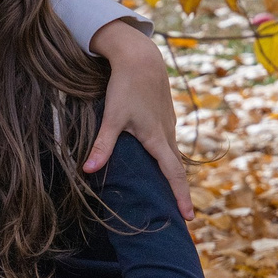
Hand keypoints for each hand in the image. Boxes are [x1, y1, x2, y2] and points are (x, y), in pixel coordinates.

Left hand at [87, 22, 191, 216]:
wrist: (141, 59)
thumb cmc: (126, 87)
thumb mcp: (112, 117)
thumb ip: (102, 144)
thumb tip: (88, 170)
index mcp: (158, 139)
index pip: (174, 175)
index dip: (181, 197)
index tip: (189, 218)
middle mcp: (168, 134)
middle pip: (177, 169)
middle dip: (179, 192)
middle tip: (182, 214)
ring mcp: (168, 125)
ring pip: (173, 155)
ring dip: (173, 175)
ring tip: (169, 193)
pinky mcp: (164, 117)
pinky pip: (168, 143)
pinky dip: (166, 158)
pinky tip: (158, 162)